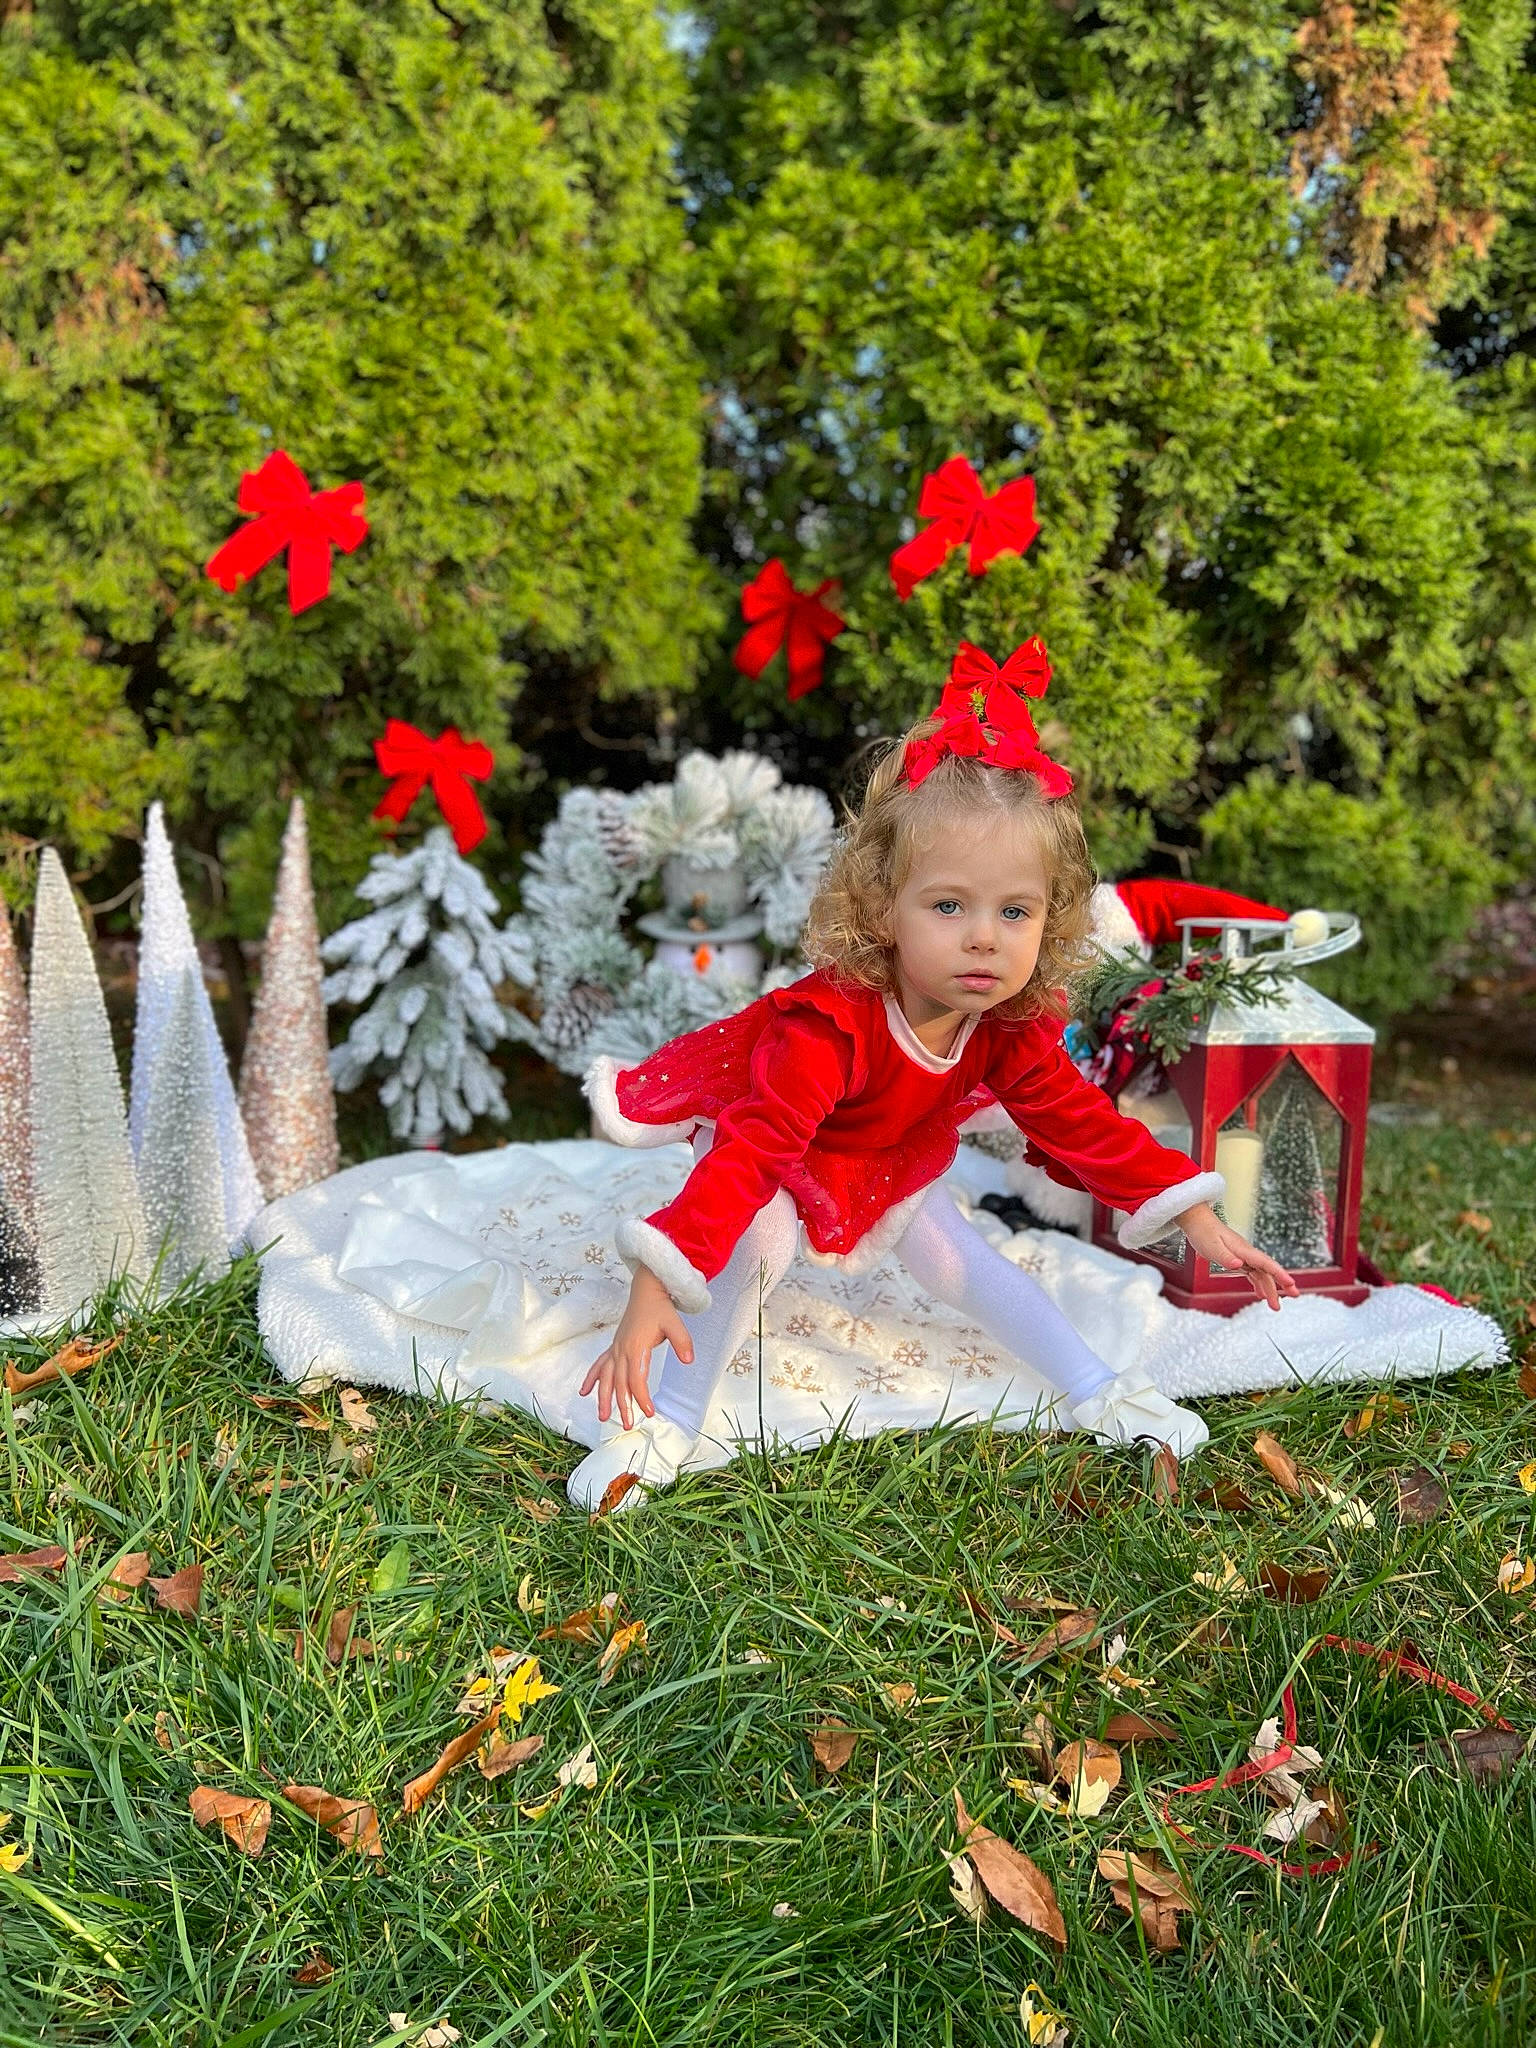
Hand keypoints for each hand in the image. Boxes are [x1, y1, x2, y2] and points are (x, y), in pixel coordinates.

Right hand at [578, 1264, 694, 1427]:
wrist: (646, 1290)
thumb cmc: (659, 1307)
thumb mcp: (675, 1322)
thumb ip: (682, 1341)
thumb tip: (688, 1359)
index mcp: (636, 1347)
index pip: (636, 1379)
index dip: (641, 1397)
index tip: (649, 1411)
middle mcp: (621, 1350)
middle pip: (619, 1383)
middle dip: (623, 1405)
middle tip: (628, 1425)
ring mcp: (615, 1348)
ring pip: (605, 1377)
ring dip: (603, 1397)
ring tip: (603, 1417)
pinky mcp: (614, 1346)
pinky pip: (599, 1365)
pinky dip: (592, 1378)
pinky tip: (584, 1392)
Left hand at [1176, 1201, 1299, 1311]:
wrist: (1197, 1221)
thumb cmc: (1203, 1233)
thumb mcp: (1211, 1247)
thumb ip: (1225, 1257)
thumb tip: (1239, 1265)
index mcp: (1244, 1250)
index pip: (1266, 1263)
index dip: (1279, 1274)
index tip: (1291, 1284)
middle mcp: (1247, 1253)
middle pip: (1268, 1270)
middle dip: (1282, 1283)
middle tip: (1295, 1295)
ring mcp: (1244, 1256)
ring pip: (1261, 1274)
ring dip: (1270, 1289)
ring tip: (1275, 1305)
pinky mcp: (1238, 1259)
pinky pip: (1252, 1273)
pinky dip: (1258, 1284)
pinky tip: (1260, 1294)